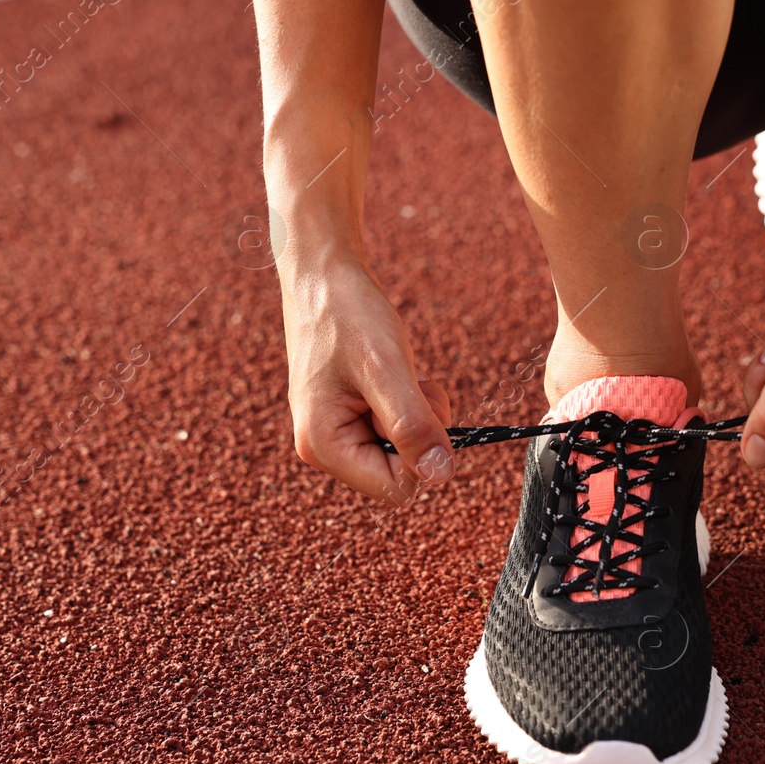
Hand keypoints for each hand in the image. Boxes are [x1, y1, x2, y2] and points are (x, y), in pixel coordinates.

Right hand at [281, 258, 454, 503]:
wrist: (323, 273)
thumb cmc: (347, 314)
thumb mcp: (387, 369)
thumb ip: (413, 425)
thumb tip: (441, 475)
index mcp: (323, 447)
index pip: (396, 489)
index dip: (420, 453)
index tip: (415, 406)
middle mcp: (326, 447)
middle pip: (401, 469)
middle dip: (419, 428)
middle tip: (407, 383)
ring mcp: (338, 431)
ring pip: (405, 447)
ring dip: (418, 411)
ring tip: (399, 371)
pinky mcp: (352, 415)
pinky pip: (399, 425)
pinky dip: (411, 399)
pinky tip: (396, 370)